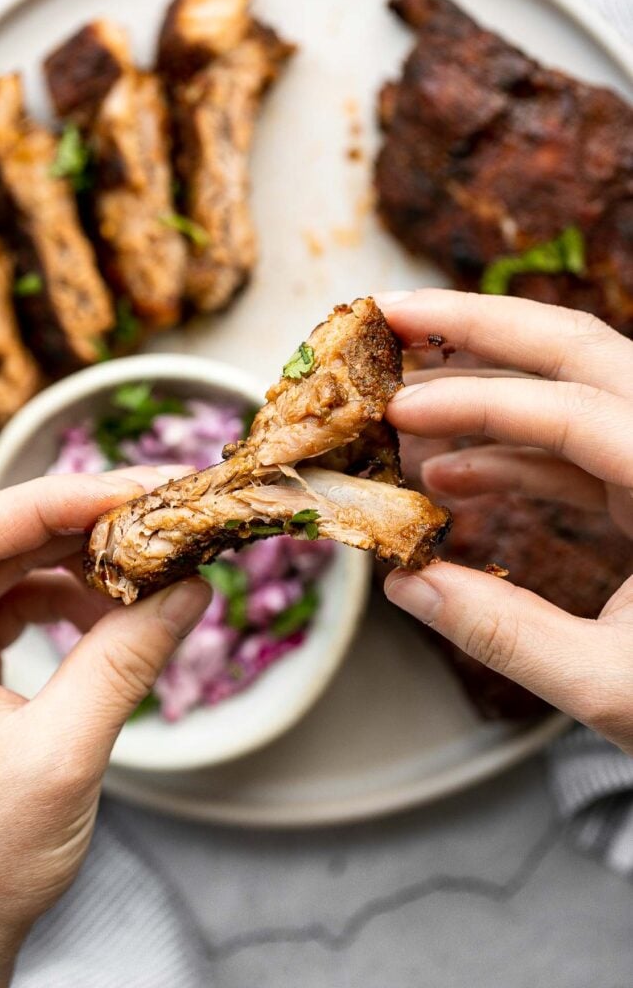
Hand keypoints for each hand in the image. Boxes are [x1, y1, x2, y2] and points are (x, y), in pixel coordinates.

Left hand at [0, 468, 209, 987]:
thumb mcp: (62, 755)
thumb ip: (124, 661)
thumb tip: (189, 589)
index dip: (57, 502)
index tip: (135, 492)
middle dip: (82, 526)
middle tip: (161, 519)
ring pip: (9, 566)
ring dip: (82, 563)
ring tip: (149, 574)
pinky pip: (15, 602)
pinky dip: (71, 599)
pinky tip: (116, 611)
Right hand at [376, 289, 632, 753]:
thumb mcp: (608, 686)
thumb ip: (504, 634)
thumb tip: (406, 584)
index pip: (575, 412)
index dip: (477, 403)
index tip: (397, 411)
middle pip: (581, 350)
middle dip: (480, 325)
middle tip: (393, 314)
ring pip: (574, 388)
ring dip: (485, 386)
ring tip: (405, 397)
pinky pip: (574, 447)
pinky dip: (510, 453)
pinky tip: (449, 475)